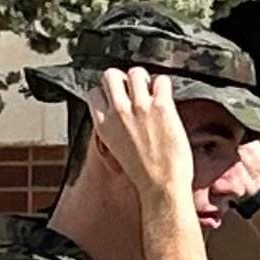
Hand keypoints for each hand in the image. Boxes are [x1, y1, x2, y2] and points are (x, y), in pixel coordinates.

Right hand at [90, 66, 195, 208]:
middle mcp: (118, 112)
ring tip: (152, 92)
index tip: (117, 98)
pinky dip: (164, 86)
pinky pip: (161, 80)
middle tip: (134, 91)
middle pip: (111, 75)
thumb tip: (120, 113)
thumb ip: (113, 127)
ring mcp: (140, 107)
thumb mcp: (115, 149)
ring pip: (135, 72)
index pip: (94, 92)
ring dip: (145, 79)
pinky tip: (166, 98)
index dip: (106, 92)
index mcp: (103, 125)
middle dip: (123, 79)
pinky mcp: (161, 107)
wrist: (161, 187)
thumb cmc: (142, 175)